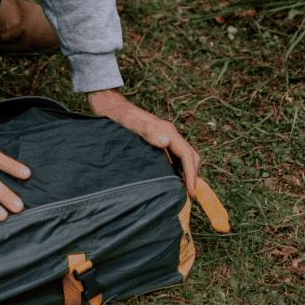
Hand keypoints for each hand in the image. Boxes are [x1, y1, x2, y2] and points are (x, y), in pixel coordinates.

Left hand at [85, 89, 199, 195]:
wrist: (112, 108)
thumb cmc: (120, 117)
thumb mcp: (132, 124)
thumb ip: (148, 131)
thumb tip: (165, 142)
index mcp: (167, 131)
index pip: (186, 154)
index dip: (191, 174)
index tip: (191, 192)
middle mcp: (169, 134)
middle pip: (190, 155)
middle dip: (193, 175)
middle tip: (190, 196)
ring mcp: (165, 137)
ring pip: (184, 156)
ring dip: (187, 173)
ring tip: (184, 191)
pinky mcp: (159, 140)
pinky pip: (175, 157)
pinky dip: (179, 169)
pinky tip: (172, 179)